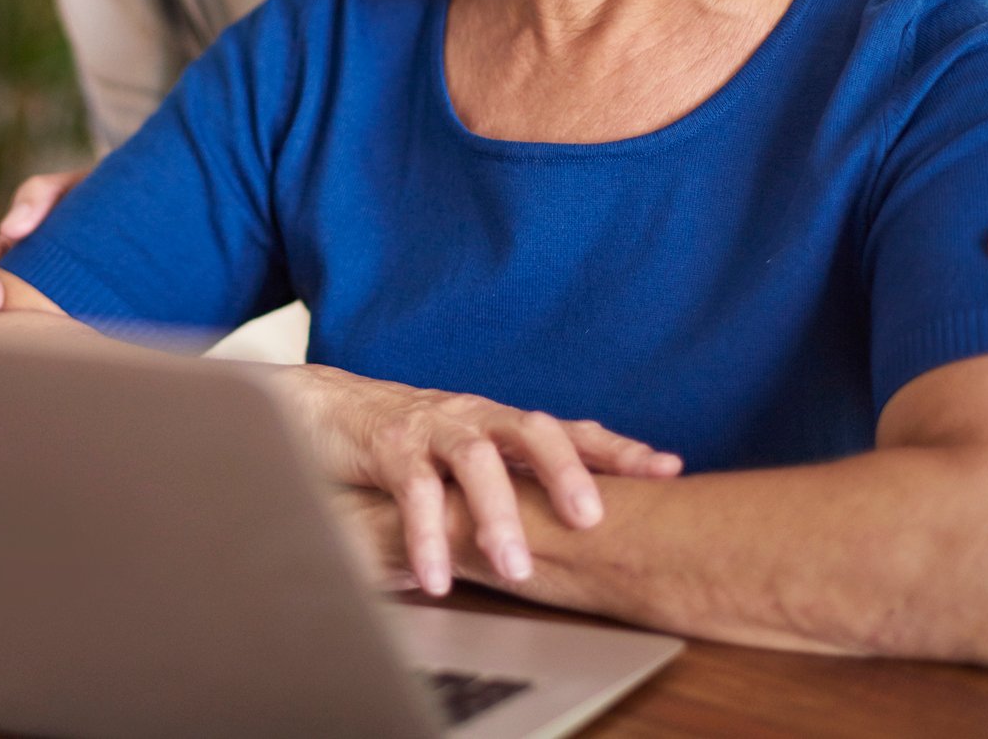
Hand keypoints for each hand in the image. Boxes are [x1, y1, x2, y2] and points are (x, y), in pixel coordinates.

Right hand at [278, 366, 680, 597]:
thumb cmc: (404, 440)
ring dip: (497, 514)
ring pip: (475, 459)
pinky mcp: (386, 446)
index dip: (617, 448)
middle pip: (532, 429)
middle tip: (591, 521)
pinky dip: (426, 535)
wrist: (319, 410)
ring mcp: (430, 427)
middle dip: (566, 472)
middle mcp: (473, 416)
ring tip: (513, 569)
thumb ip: (512, 477)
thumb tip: (586, 517)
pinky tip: (436, 577)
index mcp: (498, 421)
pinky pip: (412, 489)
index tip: (668, 468)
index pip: (567, 429)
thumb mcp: (465, 454)